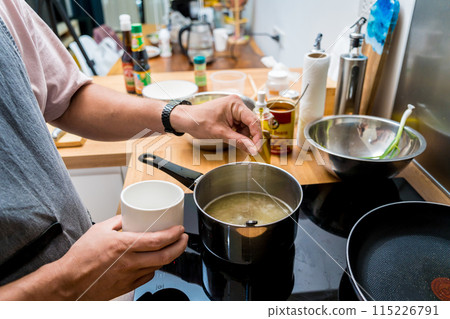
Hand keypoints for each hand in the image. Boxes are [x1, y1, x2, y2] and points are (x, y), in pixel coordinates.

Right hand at [55, 215, 186, 299]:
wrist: (69, 282)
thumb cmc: (80, 257)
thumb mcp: (99, 230)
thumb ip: (117, 221)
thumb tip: (129, 217)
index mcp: (124, 246)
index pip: (157, 240)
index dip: (173, 235)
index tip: (179, 229)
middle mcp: (130, 262)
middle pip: (165, 255)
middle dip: (180, 246)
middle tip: (183, 238)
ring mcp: (130, 276)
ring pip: (159, 266)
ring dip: (170, 256)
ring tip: (172, 247)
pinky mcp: (128, 286)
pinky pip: (147, 276)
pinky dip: (155, 268)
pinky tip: (154, 262)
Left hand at [171, 95, 261, 154]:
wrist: (186, 120)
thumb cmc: (199, 121)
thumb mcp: (220, 134)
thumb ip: (239, 141)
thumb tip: (252, 149)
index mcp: (235, 104)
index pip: (253, 121)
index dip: (257, 136)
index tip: (257, 148)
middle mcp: (236, 105)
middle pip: (251, 124)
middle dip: (249, 137)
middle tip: (250, 150)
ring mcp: (234, 110)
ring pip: (246, 127)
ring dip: (243, 137)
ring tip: (235, 144)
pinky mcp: (230, 116)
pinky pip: (239, 127)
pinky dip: (238, 135)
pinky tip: (233, 140)